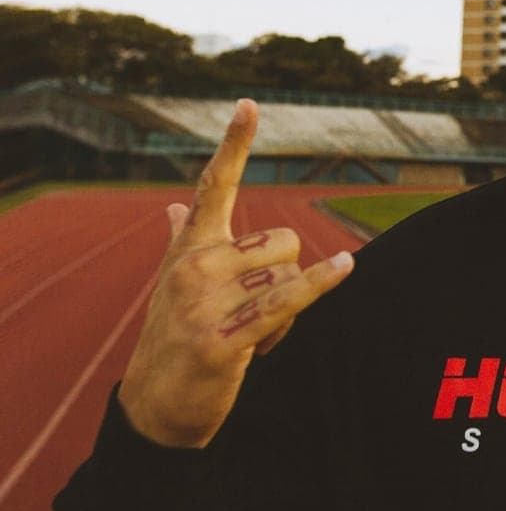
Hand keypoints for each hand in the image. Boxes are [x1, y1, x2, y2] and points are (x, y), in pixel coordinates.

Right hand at [117, 99, 354, 447]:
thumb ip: (183, 240)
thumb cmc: (175, 337)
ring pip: (288, 274)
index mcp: (189, 247)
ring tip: (252, 336)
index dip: (234, 144)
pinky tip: (344, 266)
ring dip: (288, 311)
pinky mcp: (222, 337)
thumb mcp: (174, 283)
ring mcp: (204, 300)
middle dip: (287, 277)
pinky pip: (286, 300)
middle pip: (283, 241)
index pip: (215, 186)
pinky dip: (319, 285)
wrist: (156, 406)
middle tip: (254, 314)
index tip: (250, 104)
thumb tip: (175, 205)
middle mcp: (194, 265)